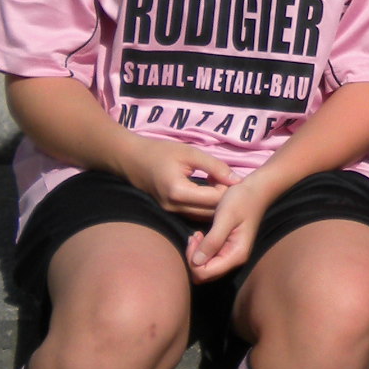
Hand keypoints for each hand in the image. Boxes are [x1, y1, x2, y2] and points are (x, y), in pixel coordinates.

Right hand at [119, 136, 237, 219]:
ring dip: (216, 204)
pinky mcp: (170, 212)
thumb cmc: (161, 152)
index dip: (229, 190)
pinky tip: (211, 191)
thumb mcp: (191, 153)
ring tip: (221, 185)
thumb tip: (237, 180)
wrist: (131, 159)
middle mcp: (174, 207)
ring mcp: (171, 212)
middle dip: (225, 200)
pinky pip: (194, 214)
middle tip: (231, 183)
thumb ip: (215, 167)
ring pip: (203, 216)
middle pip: (210, 212)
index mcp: (179, 192)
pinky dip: (206, 206)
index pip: (214, 199)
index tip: (234, 178)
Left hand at [186, 175, 276, 282]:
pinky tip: (201, 236)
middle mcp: (234, 260)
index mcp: (236, 255)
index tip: (195, 237)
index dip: (193, 260)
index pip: (204, 274)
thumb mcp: (225, 217)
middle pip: (204, 275)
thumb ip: (213, 240)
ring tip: (198, 234)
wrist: (256, 191)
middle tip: (195, 236)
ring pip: (205, 269)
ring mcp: (232, 256)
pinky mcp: (228, 250)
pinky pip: (209, 260)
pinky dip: (201, 251)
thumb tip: (196, 261)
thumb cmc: (242, 201)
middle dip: (193, 259)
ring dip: (196, 254)